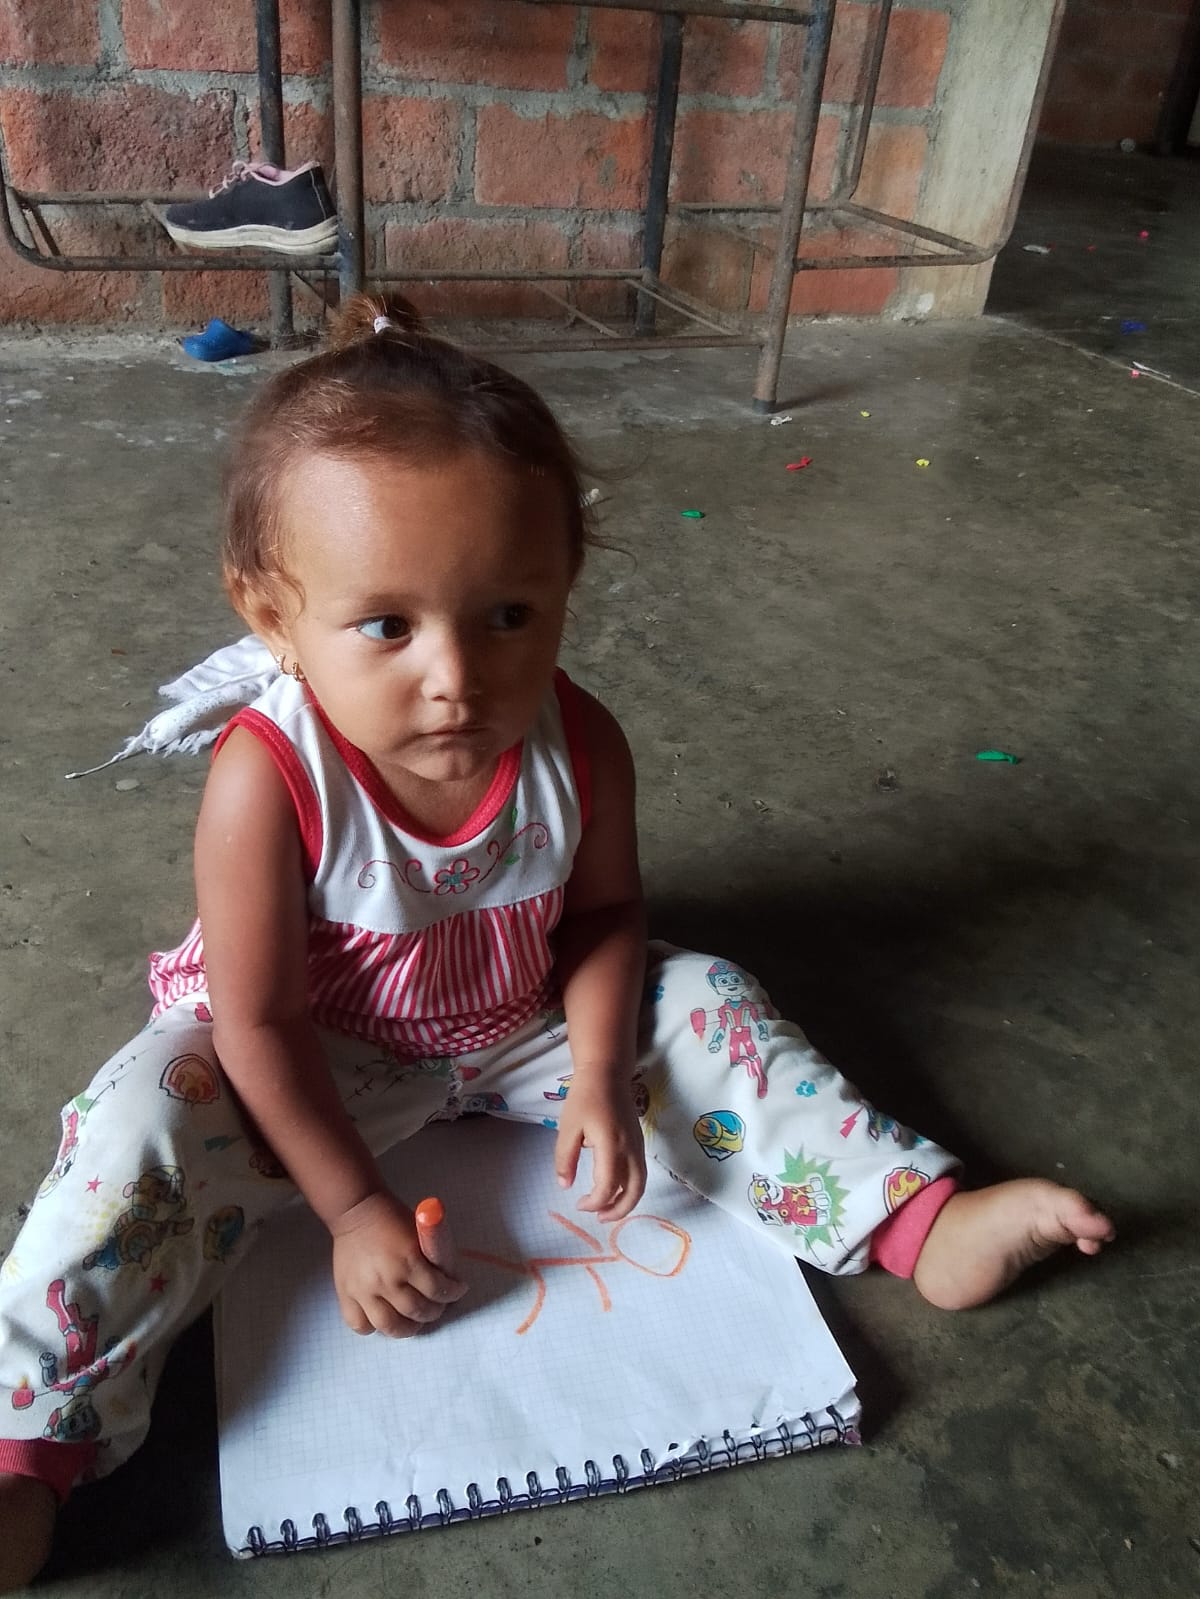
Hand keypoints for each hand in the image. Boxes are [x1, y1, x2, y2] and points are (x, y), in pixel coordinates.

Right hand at [330, 1192, 467, 1336]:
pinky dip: (372, 1327)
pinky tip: (383, 1318)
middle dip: (434, 1311)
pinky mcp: (346, 1295)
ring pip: (390, 1325)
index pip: (438, 1290)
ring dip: (408, 1328)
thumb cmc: (393, 1218)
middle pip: (417, 1311)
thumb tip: (450, 1280)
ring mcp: (364, 1291)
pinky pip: (360, 1325)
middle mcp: (386, 1280)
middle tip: (436, 1307)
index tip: (457, 1291)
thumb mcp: (420, 1231)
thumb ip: (433, 1256)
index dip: (453, 1293)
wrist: (357, 1210)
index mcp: (409, 1260)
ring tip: (413, 1322)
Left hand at [554, 1076, 646, 1222]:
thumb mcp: (568, 1128)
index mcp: (610, 1145)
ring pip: (641, 1183)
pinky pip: (640, 1172)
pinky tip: (614, 1188)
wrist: (608, 1073)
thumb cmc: (585, 1097)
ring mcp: (638, 1145)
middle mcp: (630, 1148)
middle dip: (618, 1210)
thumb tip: (565, 1186)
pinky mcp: (639, 1142)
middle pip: (634, 1190)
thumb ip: (565, 1159)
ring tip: (608, 1210)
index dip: (594, 1202)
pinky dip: (630, 1187)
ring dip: (627, 1201)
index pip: (608, 1185)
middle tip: (599, 1218)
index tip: (578, 1203)